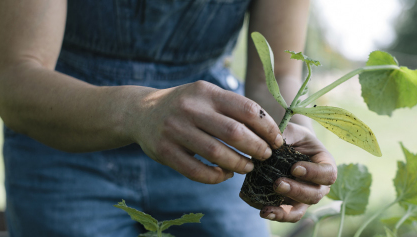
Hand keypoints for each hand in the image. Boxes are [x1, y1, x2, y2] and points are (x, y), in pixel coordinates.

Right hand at [127, 80, 283, 183]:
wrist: (140, 112)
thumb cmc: (185, 106)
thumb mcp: (205, 95)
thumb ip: (232, 108)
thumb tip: (268, 131)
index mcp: (206, 92)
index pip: (246, 109)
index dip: (267, 128)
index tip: (277, 140)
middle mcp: (190, 108)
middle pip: (234, 132)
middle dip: (257, 148)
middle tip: (265, 156)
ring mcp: (175, 130)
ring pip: (216, 153)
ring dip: (238, 164)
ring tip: (248, 167)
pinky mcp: (164, 151)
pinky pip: (196, 170)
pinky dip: (215, 177)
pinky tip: (224, 175)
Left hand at [255, 123, 336, 221]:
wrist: (287, 146)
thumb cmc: (294, 136)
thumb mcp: (292, 131)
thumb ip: (286, 135)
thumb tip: (272, 143)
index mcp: (326, 165)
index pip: (328, 174)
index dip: (313, 174)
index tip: (295, 168)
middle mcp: (319, 185)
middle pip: (315, 195)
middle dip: (296, 191)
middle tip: (278, 183)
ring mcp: (305, 197)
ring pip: (300, 210)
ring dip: (284, 211)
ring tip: (267, 207)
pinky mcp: (290, 204)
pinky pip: (286, 214)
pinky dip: (275, 214)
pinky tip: (263, 211)